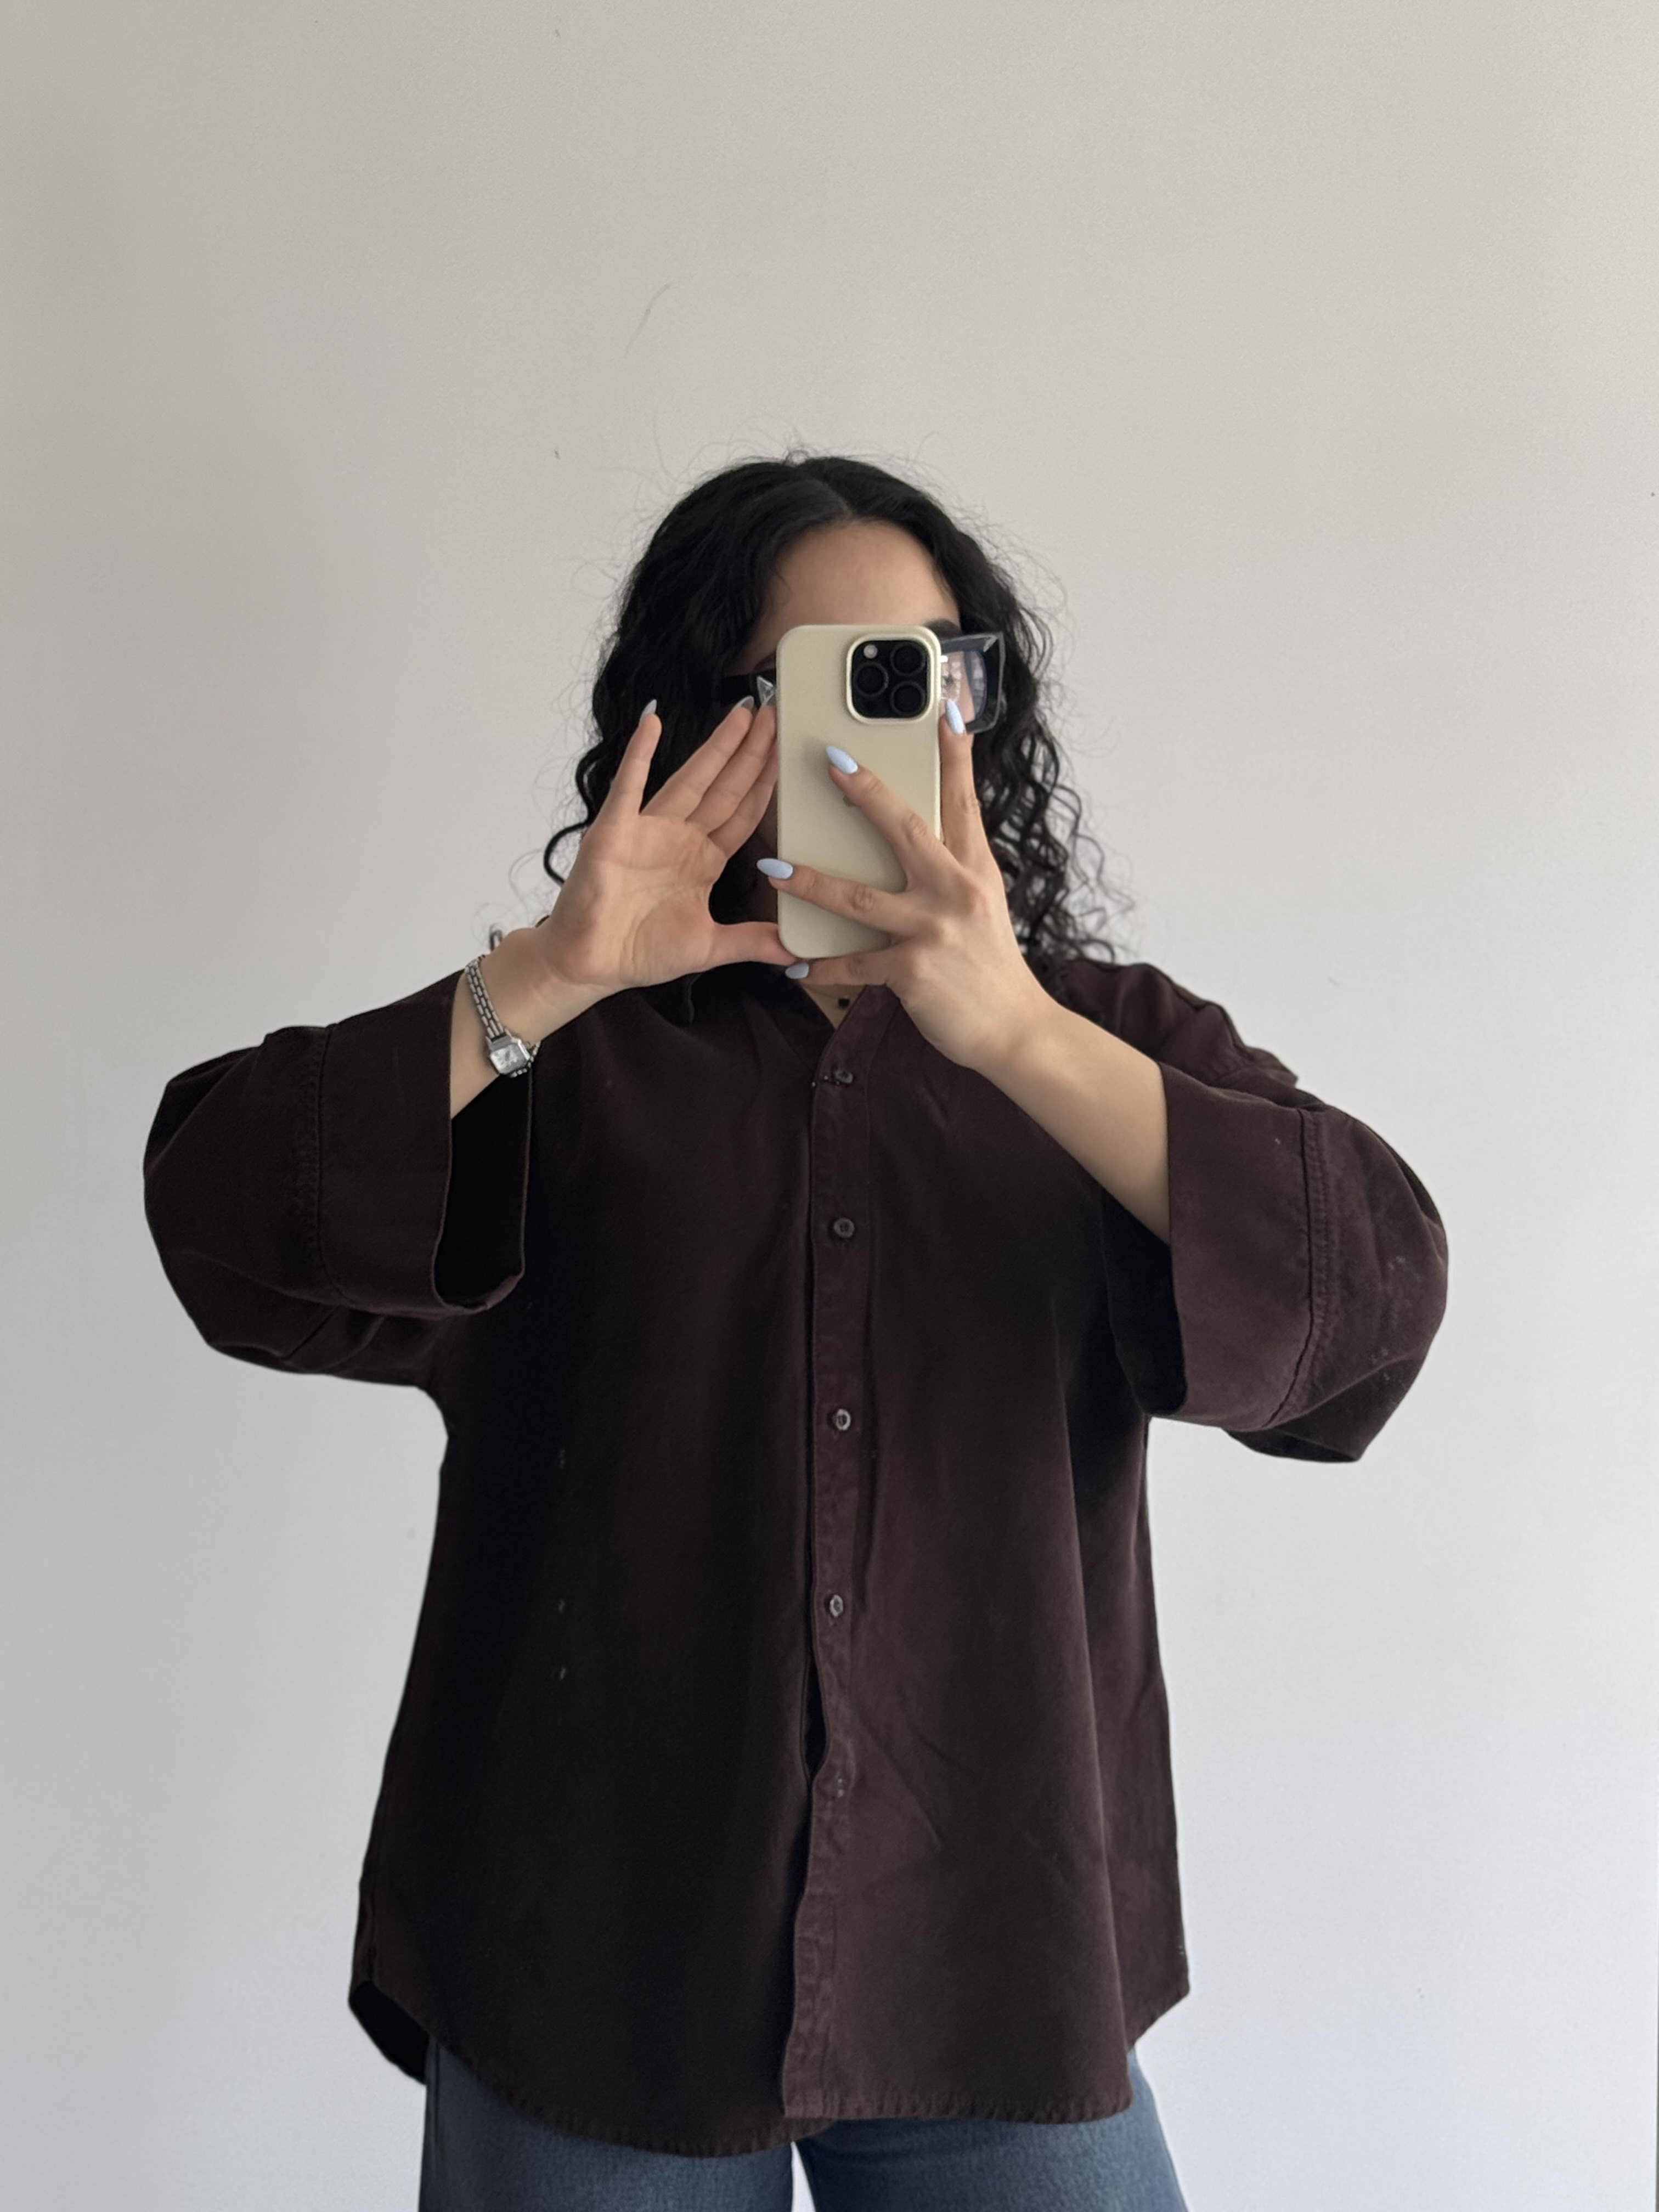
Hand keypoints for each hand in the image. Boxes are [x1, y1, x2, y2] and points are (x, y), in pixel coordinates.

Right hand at [522, 697, 795, 1007]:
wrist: (589, 964)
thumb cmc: (640, 952)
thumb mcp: (709, 948)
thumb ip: (751, 942)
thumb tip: (794, 954)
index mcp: (703, 861)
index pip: (744, 814)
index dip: (766, 784)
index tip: (786, 752)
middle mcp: (680, 838)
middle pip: (725, 787)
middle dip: (751, 753)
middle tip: (775, 715)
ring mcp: (648, 830)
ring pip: (691, 780)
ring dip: (716, 747)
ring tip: (741, 715)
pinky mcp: (615, 830)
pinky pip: (629, 786)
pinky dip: (639, 754)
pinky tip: (652, 723)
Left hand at [758, 708, 1053, 1071]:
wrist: (1014, 1029)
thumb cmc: (990, 965)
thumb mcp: (983, 903)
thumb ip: (954, 866)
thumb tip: (928, 831)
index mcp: (975, 867)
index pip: (964, 799)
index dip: (953, 753)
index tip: (944, 709)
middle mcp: (957, 890)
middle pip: (906, 828)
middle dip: (865, 793)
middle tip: (830, 762)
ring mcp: (935, 929)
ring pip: (860, 897)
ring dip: (812, 881)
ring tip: (773, 869)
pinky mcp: (913, 971)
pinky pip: (854, 963)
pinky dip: (822, 966)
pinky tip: (795, 966)